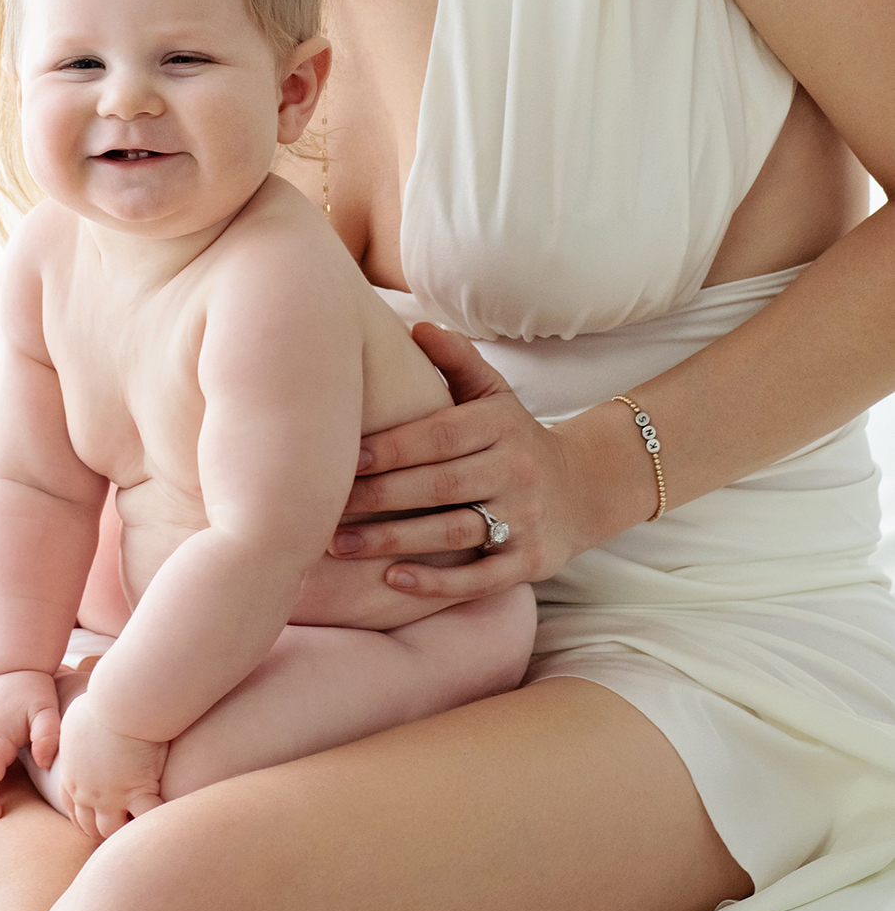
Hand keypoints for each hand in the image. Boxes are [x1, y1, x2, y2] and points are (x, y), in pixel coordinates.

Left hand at [54, 690, 167, 842]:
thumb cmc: (100, 703)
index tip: (97, 818)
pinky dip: (154, 823)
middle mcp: (87, 791)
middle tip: (119, 827)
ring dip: (123, 830)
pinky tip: (163, 822)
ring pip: (113, 829)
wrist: (120, 701)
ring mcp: (111, 796)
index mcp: (72, 774)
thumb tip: (79, 735)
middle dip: (102, 829)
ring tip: (138, 829)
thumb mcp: (74, 720)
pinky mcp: (136, 791)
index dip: (84, 816)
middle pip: (90, 825)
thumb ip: (74, 736)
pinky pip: (146, 818)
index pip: (72, 808)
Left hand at [327, 322, 587, 599]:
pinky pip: (480, 578)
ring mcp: (525, 519)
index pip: (437, 436)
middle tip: (325, 505)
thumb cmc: (514, 436)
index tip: (343, 457)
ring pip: (451, 533)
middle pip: (438, 486)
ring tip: (339, 544)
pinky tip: (392, 580)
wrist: (586, 487)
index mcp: (499, 426)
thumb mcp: (493, 393)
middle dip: (378, 496)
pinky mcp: (531, 562)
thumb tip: (416, 326)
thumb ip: (457, 359)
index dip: (389, 447)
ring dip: (392, 541)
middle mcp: (515, 471)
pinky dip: (436, 584)